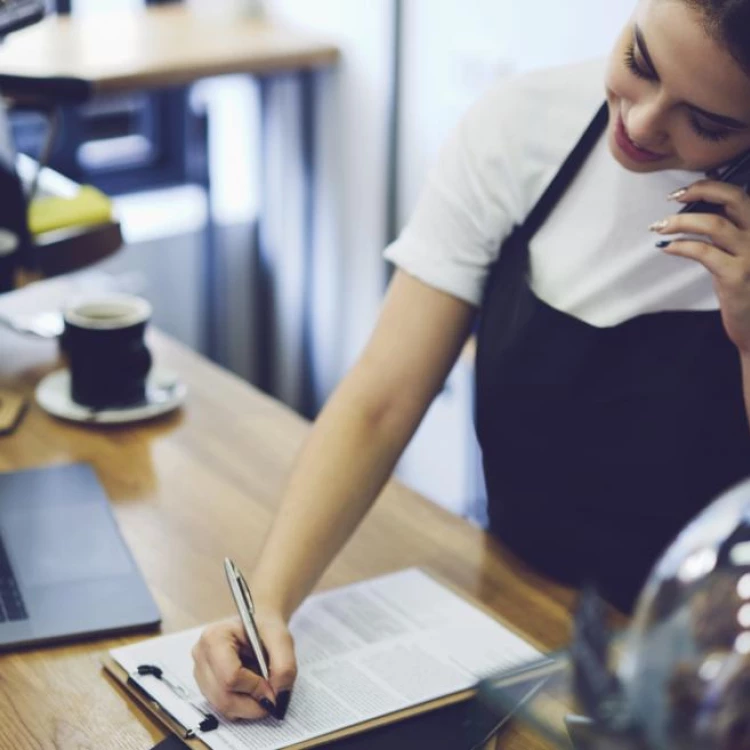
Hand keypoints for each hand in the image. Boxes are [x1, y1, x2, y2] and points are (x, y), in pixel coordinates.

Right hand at [192, 609, 297, 720]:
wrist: (257, 625)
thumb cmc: (265, 628)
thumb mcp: (282, 639)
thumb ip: (284, 666)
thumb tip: (278, 697)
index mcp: (215, 637)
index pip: (231, 676)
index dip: (255, 688)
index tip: (274, 688)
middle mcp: (201, 656)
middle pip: (223, 697)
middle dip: (252, 704)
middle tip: (272, 699)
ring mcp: (200, 672)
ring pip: (223, 707)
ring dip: (248, 706)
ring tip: (261, 688)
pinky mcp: (205, 686)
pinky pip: (223, 707)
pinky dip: (241, 705)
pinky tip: (251, 689)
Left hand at [650, 179, 749, 353]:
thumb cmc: (744, 289)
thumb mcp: (738, 255)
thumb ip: (726, 233)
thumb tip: (695, 211)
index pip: (739, 195)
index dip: (711, 186)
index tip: (684, 190)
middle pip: (734, 198)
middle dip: (699, 191)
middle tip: (671, 198)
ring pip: (714, 224)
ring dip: (681, 221)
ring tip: (659, 226)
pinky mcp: (737, 275)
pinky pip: (704, 252)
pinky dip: (681, 246)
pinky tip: (666, 247)